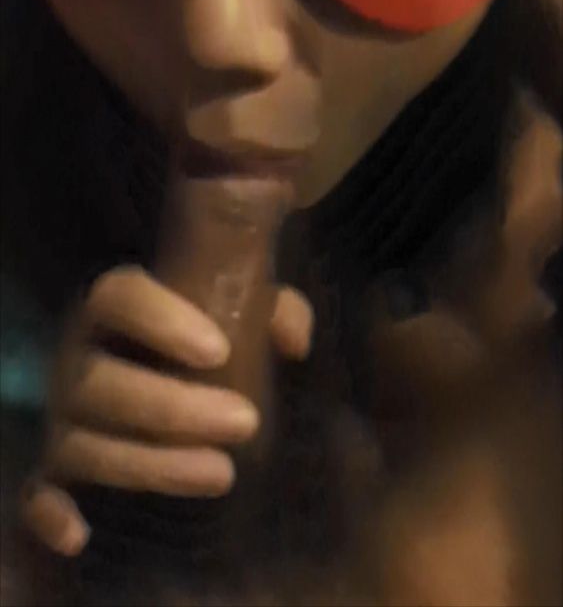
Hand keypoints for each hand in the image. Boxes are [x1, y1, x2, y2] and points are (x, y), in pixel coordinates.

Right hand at [20, 265, 312, 556]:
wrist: (159, 378)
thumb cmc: (204, 343)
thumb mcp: (242, 315)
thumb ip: (275, 311)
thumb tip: (293, 342)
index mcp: (114, 309)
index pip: (120, 297)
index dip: (161, 321)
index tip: (218, 350)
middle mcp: (78, 357)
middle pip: (103, 380)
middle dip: (173, 407)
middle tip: (245, 421)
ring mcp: (62, 415)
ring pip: (84, 442)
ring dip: (151, 464)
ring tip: (222, 473)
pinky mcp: (54, 468)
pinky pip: (36, 491)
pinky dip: (49, 512)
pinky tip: (80, 532)